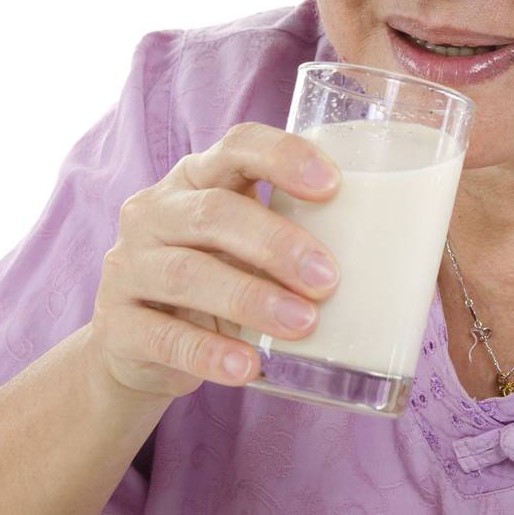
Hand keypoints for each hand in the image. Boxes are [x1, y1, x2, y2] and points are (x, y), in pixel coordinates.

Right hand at [85, 123, 342, 400]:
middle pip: (213, 212)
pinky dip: (209, 354)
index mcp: (197, 177)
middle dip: (276, 244)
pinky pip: (162, 336)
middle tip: (328, 278)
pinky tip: (247, 369)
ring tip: (304, 325)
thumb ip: (296, 234)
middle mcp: (155, 211)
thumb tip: (397, 255)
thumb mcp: (247, 245)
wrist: (141, 344)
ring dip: (251, 299)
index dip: (283, 157)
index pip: (236, 145)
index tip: (333, 185)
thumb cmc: (218, 275)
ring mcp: (129, 267)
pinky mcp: (116, 325)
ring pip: (187, 274)